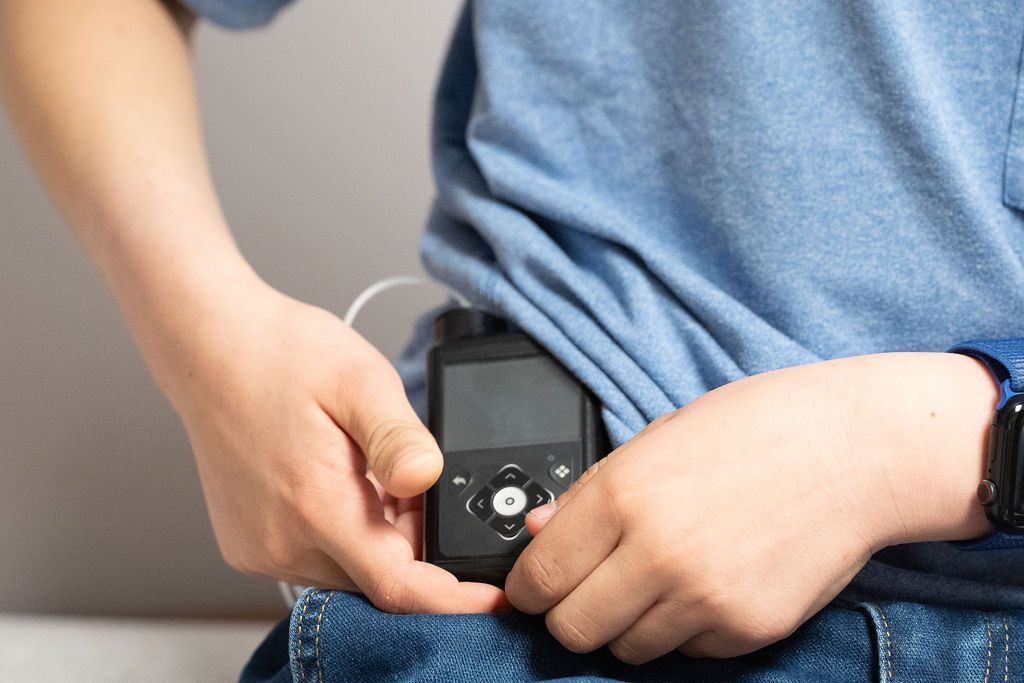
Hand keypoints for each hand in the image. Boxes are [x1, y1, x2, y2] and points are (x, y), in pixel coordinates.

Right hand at [162, 279, 504, 613]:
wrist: (210, 345)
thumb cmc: (278, 355)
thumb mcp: (359, 381)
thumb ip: (398, 436)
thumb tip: (429, 476)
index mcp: (317, 506)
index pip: (399, 588)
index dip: (454, 600)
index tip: (494, 594)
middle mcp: (283, 541)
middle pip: (379, 579)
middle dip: (416, 543)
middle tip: (411, 481)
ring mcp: (261, 548)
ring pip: (349, 571)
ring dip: (378, 538)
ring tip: (371, 472)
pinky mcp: (250, 545)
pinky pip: (316, 559)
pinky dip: (344, 535)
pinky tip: (341, 484)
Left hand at [505, 353, 994, 661]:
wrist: (854, 448)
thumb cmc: (755, 429)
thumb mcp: (658, 439)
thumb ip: (591, 494)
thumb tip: (539, 530)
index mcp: (623, 494)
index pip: (538, 578)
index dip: (526, 590)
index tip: (532, 590)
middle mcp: (657, 552)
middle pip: (572, 630)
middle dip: (572, 614)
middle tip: (593, 589)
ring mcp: (704, 597)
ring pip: (627, 649)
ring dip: (630, 624)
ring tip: (664, 578)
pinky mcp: (747, 628)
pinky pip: (689, 653)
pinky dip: (687, 630)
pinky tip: (712, 583)